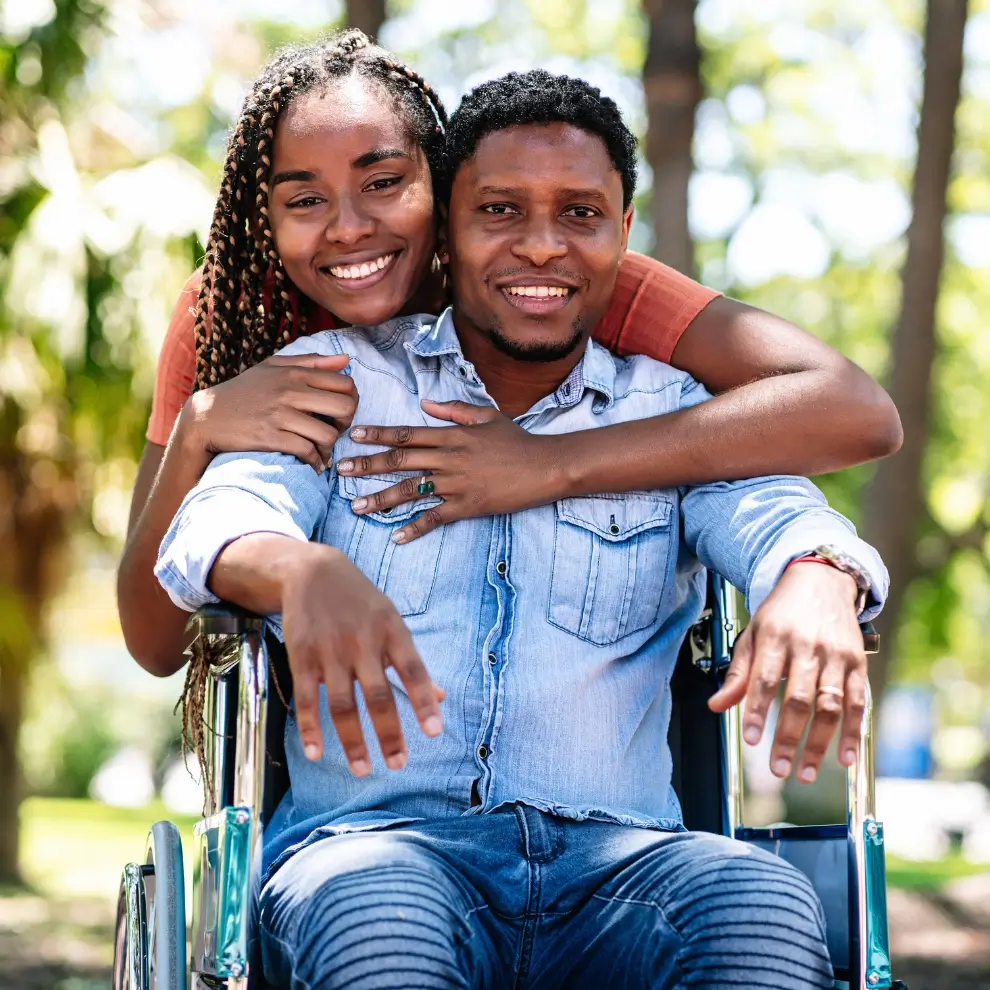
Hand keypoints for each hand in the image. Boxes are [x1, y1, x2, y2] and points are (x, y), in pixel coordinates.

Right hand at [181, 353, 357, 473]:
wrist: (206, 416)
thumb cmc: (244, 391)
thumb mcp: (273, 368)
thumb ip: (311, 362)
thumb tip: (346, 360)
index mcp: (294, 373)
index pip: (345, 384)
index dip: (351, 401)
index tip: (340, 413)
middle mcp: (290, 391)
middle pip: (345, 408)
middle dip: (346, 424)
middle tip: (335, 431)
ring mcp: (280, 415)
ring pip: (328, 434)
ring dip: (330, 448)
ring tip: (322, 451)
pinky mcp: (270, 437)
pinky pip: (307, 452)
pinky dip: (315, 462)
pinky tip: (312, 464)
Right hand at [280, 545, 444, 776]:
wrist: (312, 571)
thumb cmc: (360, 602)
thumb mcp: (391, 622)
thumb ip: (412, 663)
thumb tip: (442, 697)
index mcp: (391, 631)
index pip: (413, 670)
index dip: (423, 701)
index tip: (435, 732)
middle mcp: (363, 642)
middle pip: (378, 695)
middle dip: (389, 733)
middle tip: (399, 764)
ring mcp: (331, 651)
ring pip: (343, 704)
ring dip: (353, 741)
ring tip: (364, 770)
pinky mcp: (302, 658)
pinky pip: (308, 699)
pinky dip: (311, 728)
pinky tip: (316, 753)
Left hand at [336, 400, 558, 541]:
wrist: (544, 466)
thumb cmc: (516, 440)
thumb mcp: (486, 415)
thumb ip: (453, 409)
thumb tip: (425, 404)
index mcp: (451, 436)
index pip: (407, 434)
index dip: (379, 435)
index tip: (355, 436)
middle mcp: (448, 459)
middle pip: (400, 462)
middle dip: (368, 465)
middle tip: (342, 471)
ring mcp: (456, 484)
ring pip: (411, 491)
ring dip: (382, 499)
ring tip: (358, 506)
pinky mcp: (467, 506)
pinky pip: (435, 518)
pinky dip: (416, 528)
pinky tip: (397, 537)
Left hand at [708, 561, 865, 783]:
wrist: (821, 581)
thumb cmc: (782, 613)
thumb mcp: (753, 634)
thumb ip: (738, 673)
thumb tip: (716, 706)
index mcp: (776, 637)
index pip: (765, 680)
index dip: (758, 711)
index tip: (752, 739)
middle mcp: (808, 646)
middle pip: (799, 698)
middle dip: (788, 738)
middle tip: (778, 768)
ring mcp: (836, 655)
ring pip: (829, 705)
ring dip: (819, 744)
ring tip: (805, 772)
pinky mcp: (858, 664)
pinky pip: (857, 703)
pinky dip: (852, 732)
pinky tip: (845, 758)